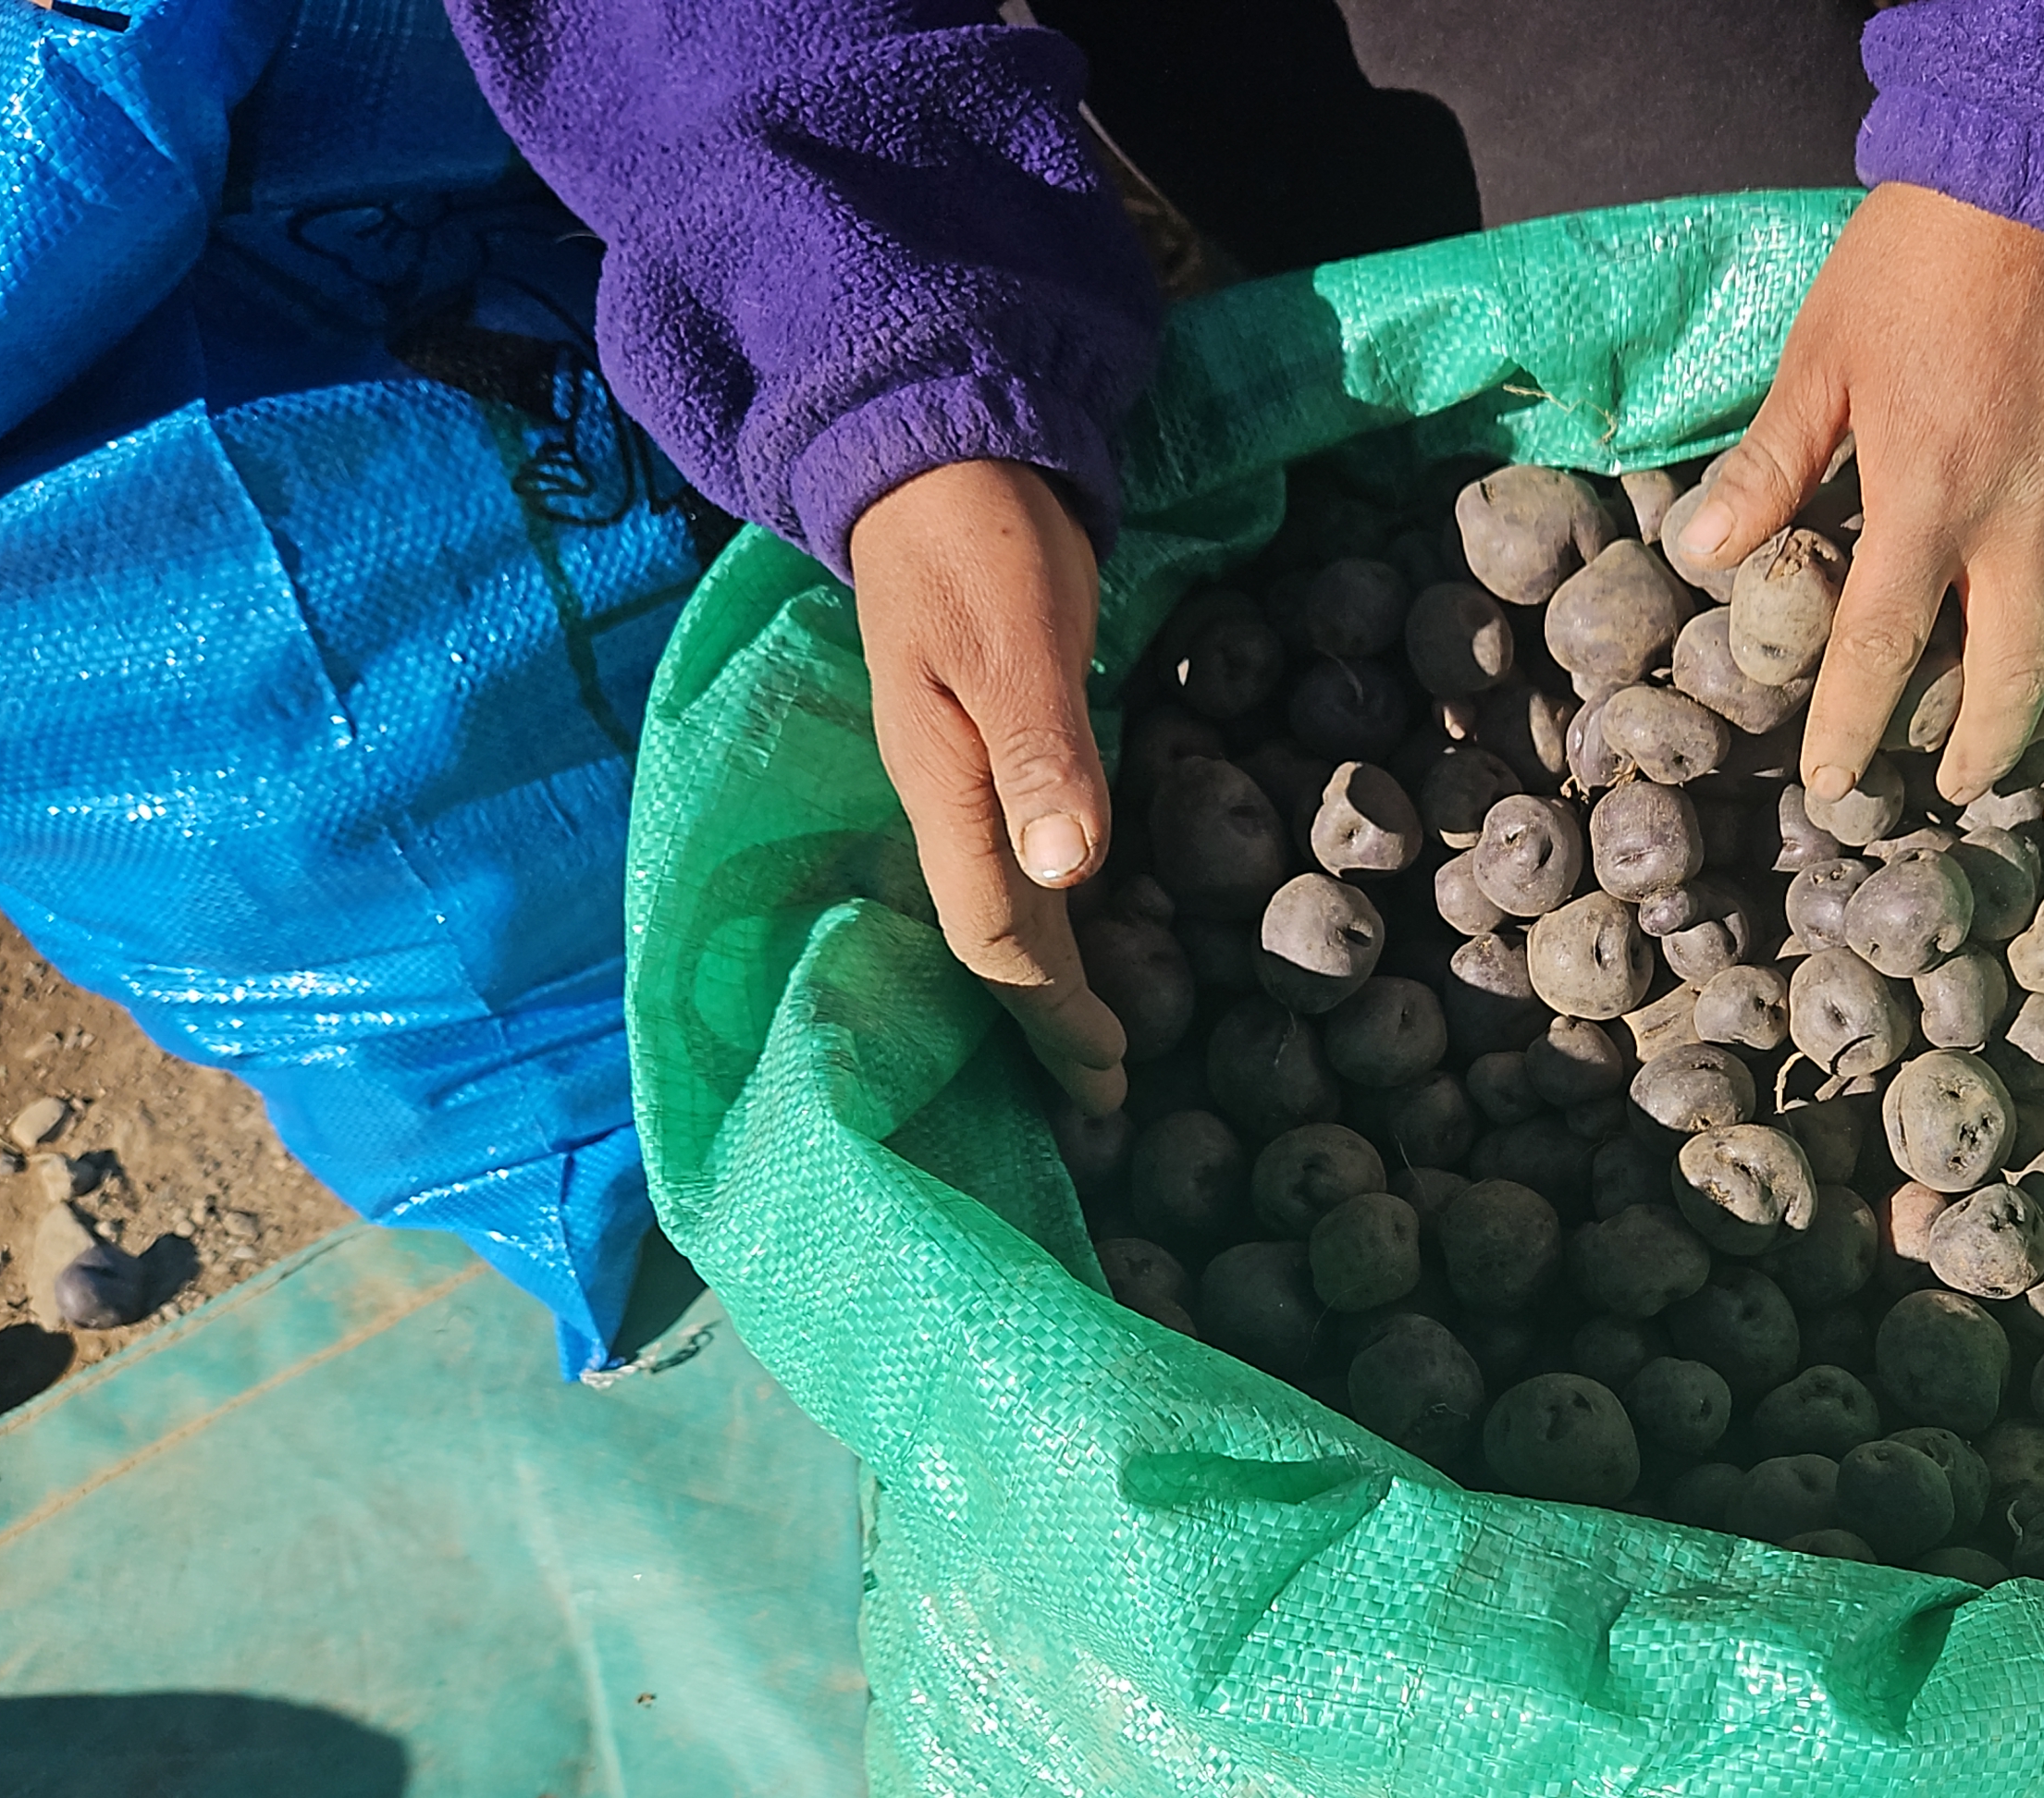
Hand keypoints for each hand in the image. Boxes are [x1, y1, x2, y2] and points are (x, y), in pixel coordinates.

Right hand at [850, 459, 1126, 1113]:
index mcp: (943, 785)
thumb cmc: (980, 539)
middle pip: (996, 939)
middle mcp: (945, 796)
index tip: (1106, 1074)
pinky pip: (1021, 857)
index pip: (995, 932)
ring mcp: (964, 772)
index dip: (1050, 1010)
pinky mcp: (996, 743)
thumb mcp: (1014, 639)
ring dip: (1049, 977)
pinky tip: (1083, 931)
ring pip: (1006, 902)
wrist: (936, 453)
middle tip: (1107, 1098)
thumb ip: (1040, 753)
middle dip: (1047, 1021)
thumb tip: (1067, 876)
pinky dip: (1055, 912)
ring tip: (1094, 1044)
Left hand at [1675, 182, 2043, 806]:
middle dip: (1977, 751)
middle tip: (1946, 785)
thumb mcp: (1822, 355)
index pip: (1886, 648)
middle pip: (2012, 681)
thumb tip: (1706, 552)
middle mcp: (2023, 522)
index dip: (1854, 726)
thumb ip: (1771, 463)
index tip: (1832, 782)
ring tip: (2020, 740)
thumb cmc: (1919, 262)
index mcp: (1929, 499)